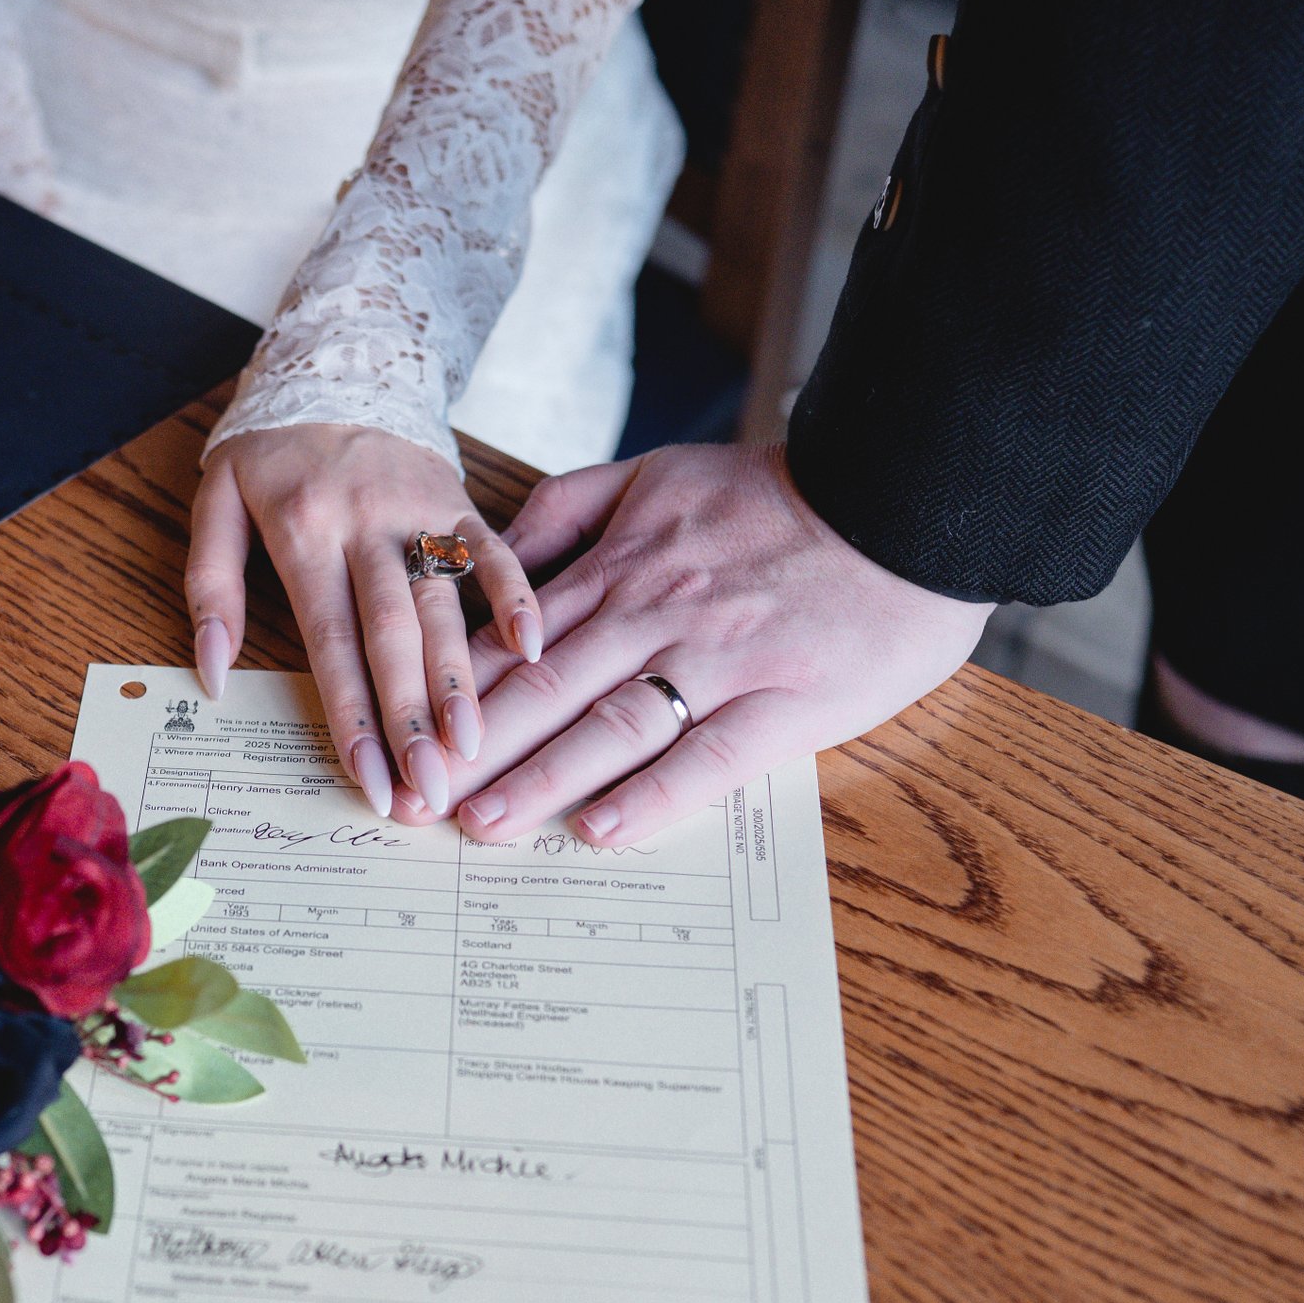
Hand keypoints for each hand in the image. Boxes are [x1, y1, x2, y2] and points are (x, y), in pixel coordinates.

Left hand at [185, 425, 540, 817]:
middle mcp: (365, 525)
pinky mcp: (458, 499)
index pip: (330, 642)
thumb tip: (213, 675)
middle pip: (392, 635)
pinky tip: (533, 646)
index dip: (351, 717)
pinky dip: (515, 594)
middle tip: (431, 789)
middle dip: (411, 718)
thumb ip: (210, 588)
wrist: (335, 361)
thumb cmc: (270, 449)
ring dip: (462, 678)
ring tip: (476, 744)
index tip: (370, 780)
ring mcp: (419, 511)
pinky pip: (493, 549)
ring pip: (444, 604)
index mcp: (303, 532)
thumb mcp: (214, 503)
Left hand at [412, 442, 991, 843]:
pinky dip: (655, 794)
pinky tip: (604, 830)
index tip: (402, 735)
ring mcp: (721, 659)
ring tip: (485, 827)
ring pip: (612, 725)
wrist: (901, 492)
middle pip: (545, 690)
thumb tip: (494, 553)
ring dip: (542, 779)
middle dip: (472, 753)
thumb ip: (568, 508)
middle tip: (415, 804)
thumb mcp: (653, 472)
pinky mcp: (786, 700)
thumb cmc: (777, 493)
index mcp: (619, 566)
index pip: (513, 639)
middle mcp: (656, 613)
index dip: (451, 692)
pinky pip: (710, 755)